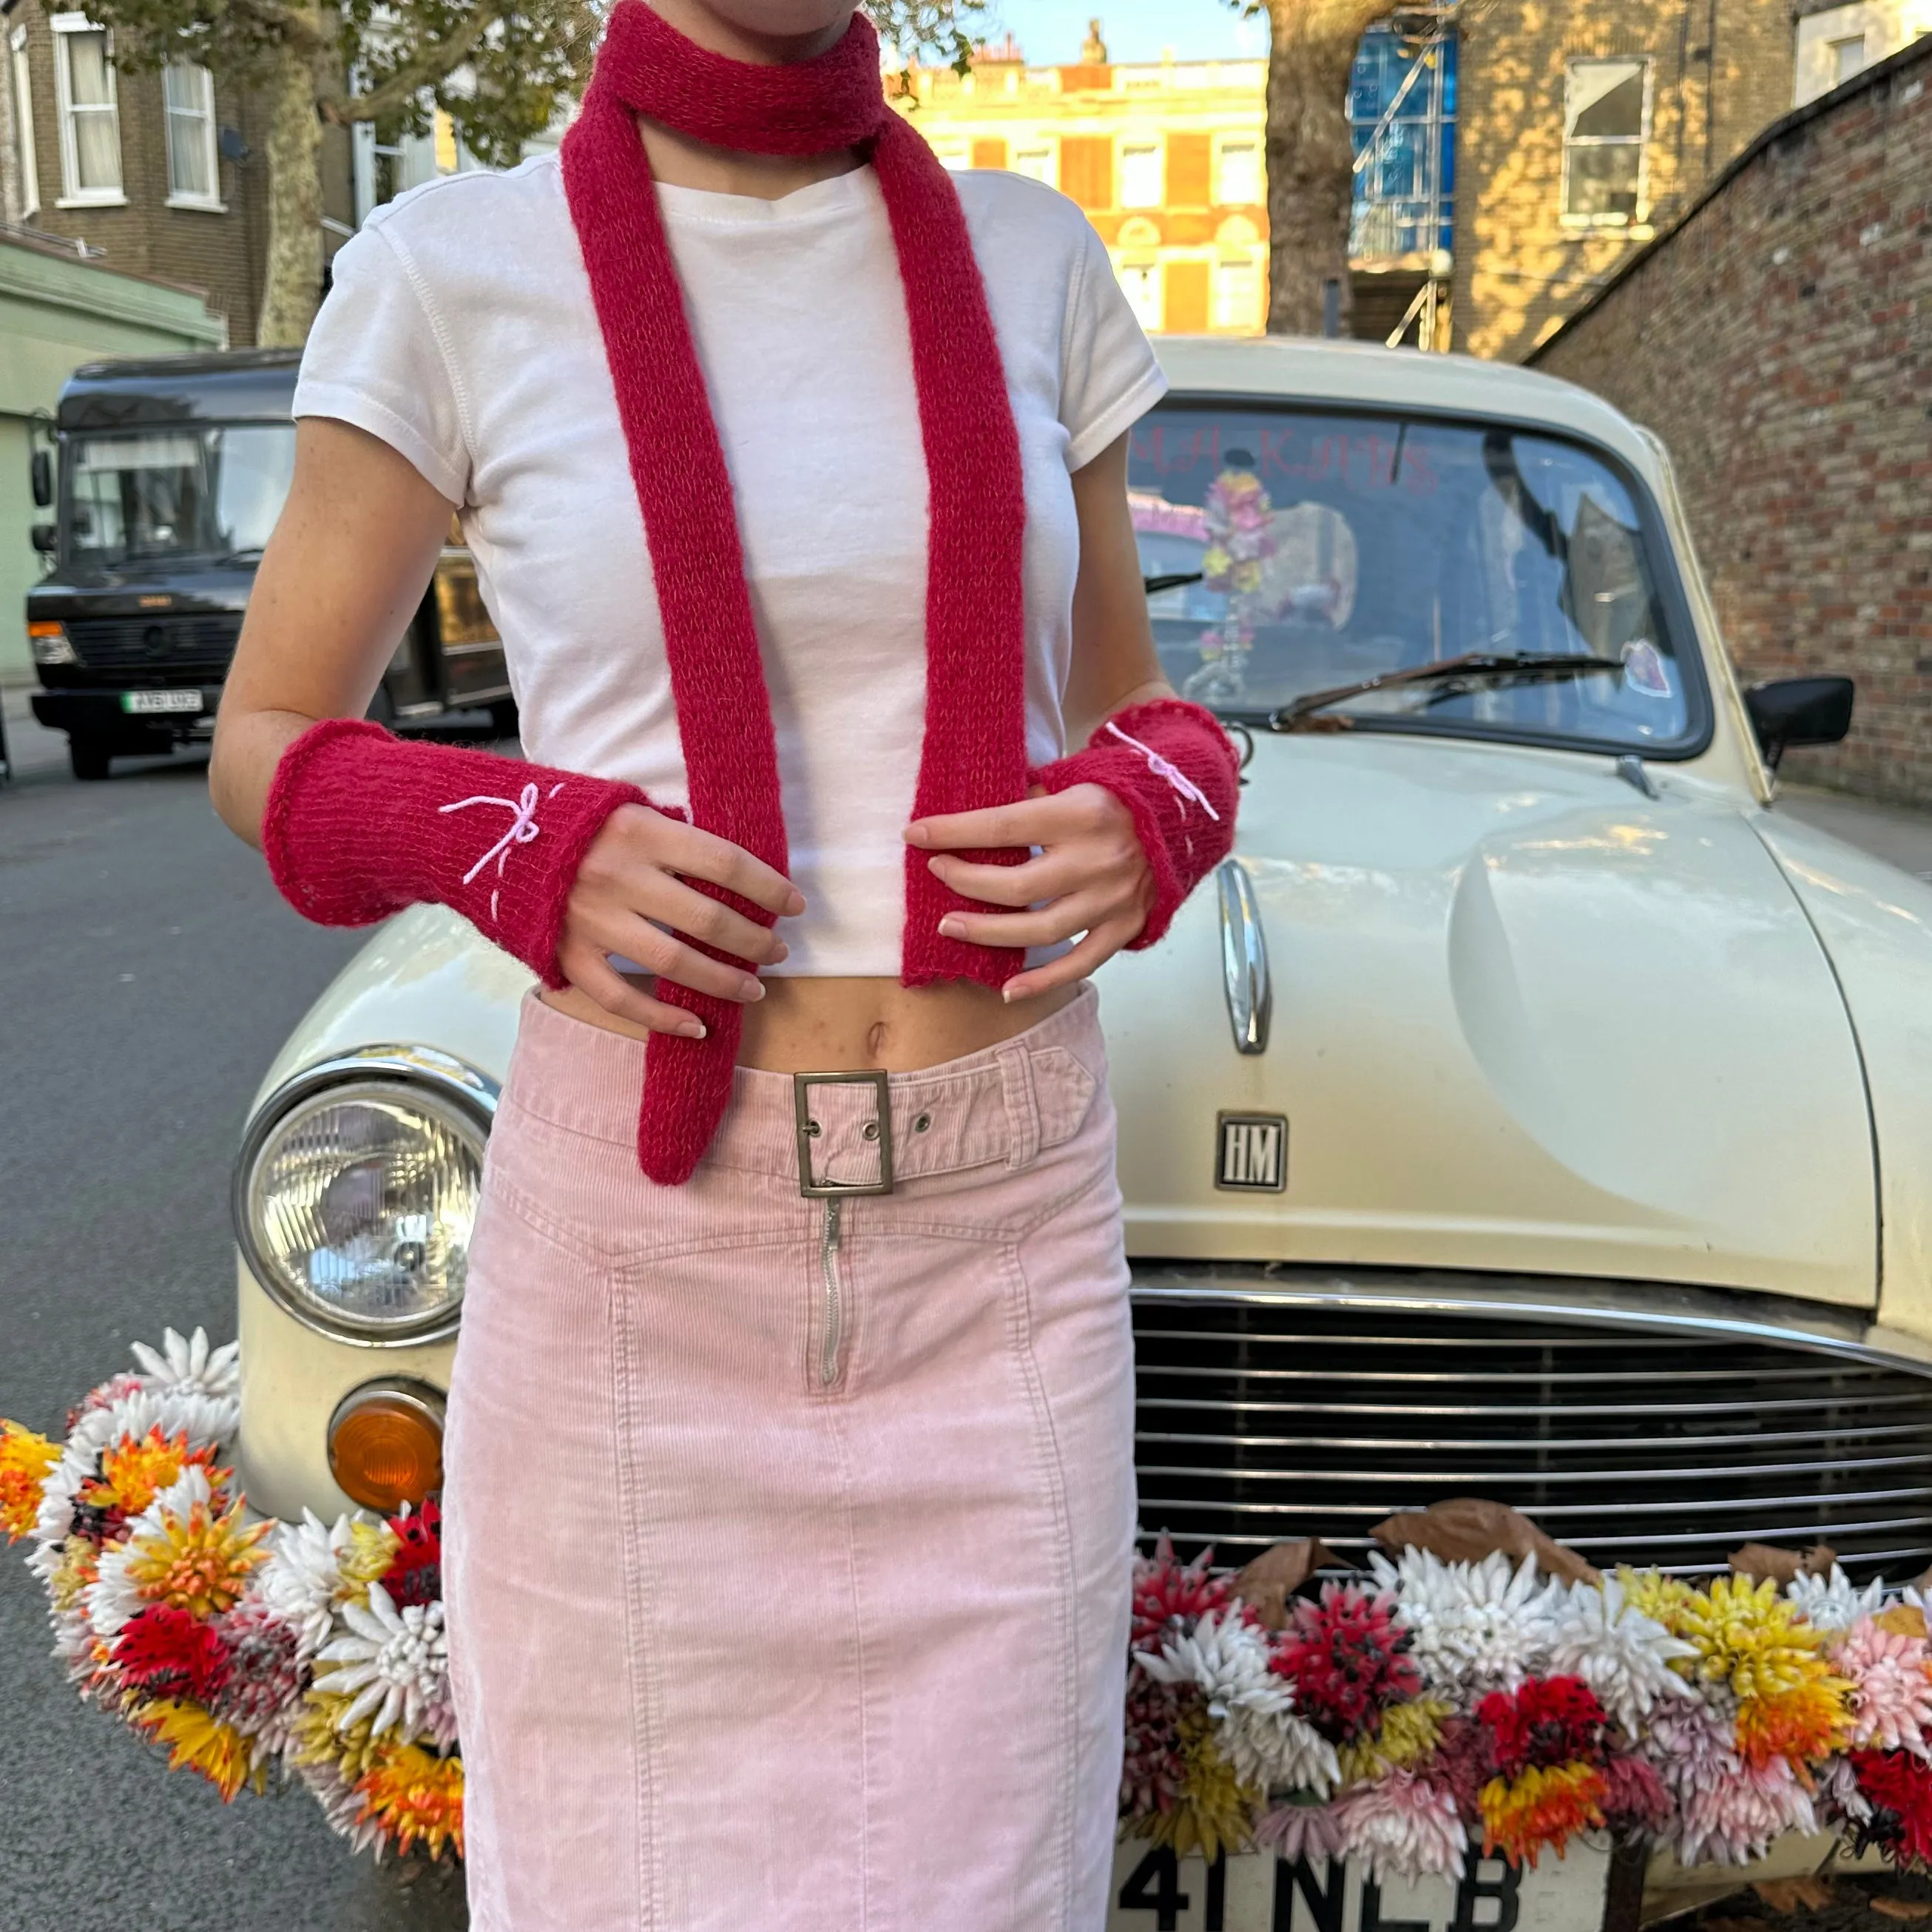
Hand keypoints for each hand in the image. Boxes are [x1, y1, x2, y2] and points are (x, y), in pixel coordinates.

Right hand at [556, 804, 803, 1037]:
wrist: (489, 839)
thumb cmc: (575, 823)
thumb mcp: (626, 808)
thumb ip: (674, 836)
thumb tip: (735, 873)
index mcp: (639, 831)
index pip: (723, 862)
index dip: (767, 887)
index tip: (795, 905)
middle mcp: (617, 877)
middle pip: (706, 919)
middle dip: (753, 940)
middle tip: (777, 952)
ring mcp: (591, 921)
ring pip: (672, 964)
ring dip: (722, 981)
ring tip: (754, 990)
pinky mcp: (568, 955)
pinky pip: (621, 999)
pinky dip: (661, 1018)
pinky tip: (696, 1026)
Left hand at [905, 784, 1152, 1001]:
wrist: (1184, 817)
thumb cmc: (1116, 794)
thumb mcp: (1075, 777)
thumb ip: (1030, 797)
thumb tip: (975, 819)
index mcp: (1080, 814)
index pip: (1003, 826)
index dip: (955, 832)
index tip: (916, 835)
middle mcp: (1097, 860)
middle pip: (1017, 886)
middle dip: (966, 882)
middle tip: (938, 875)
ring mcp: (1113, 899)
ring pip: (1042, 930)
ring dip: (990, 933)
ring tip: (951, 927)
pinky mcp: (1126, 926)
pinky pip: (1081, 963)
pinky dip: (1044, 980)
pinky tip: (1009, 989)